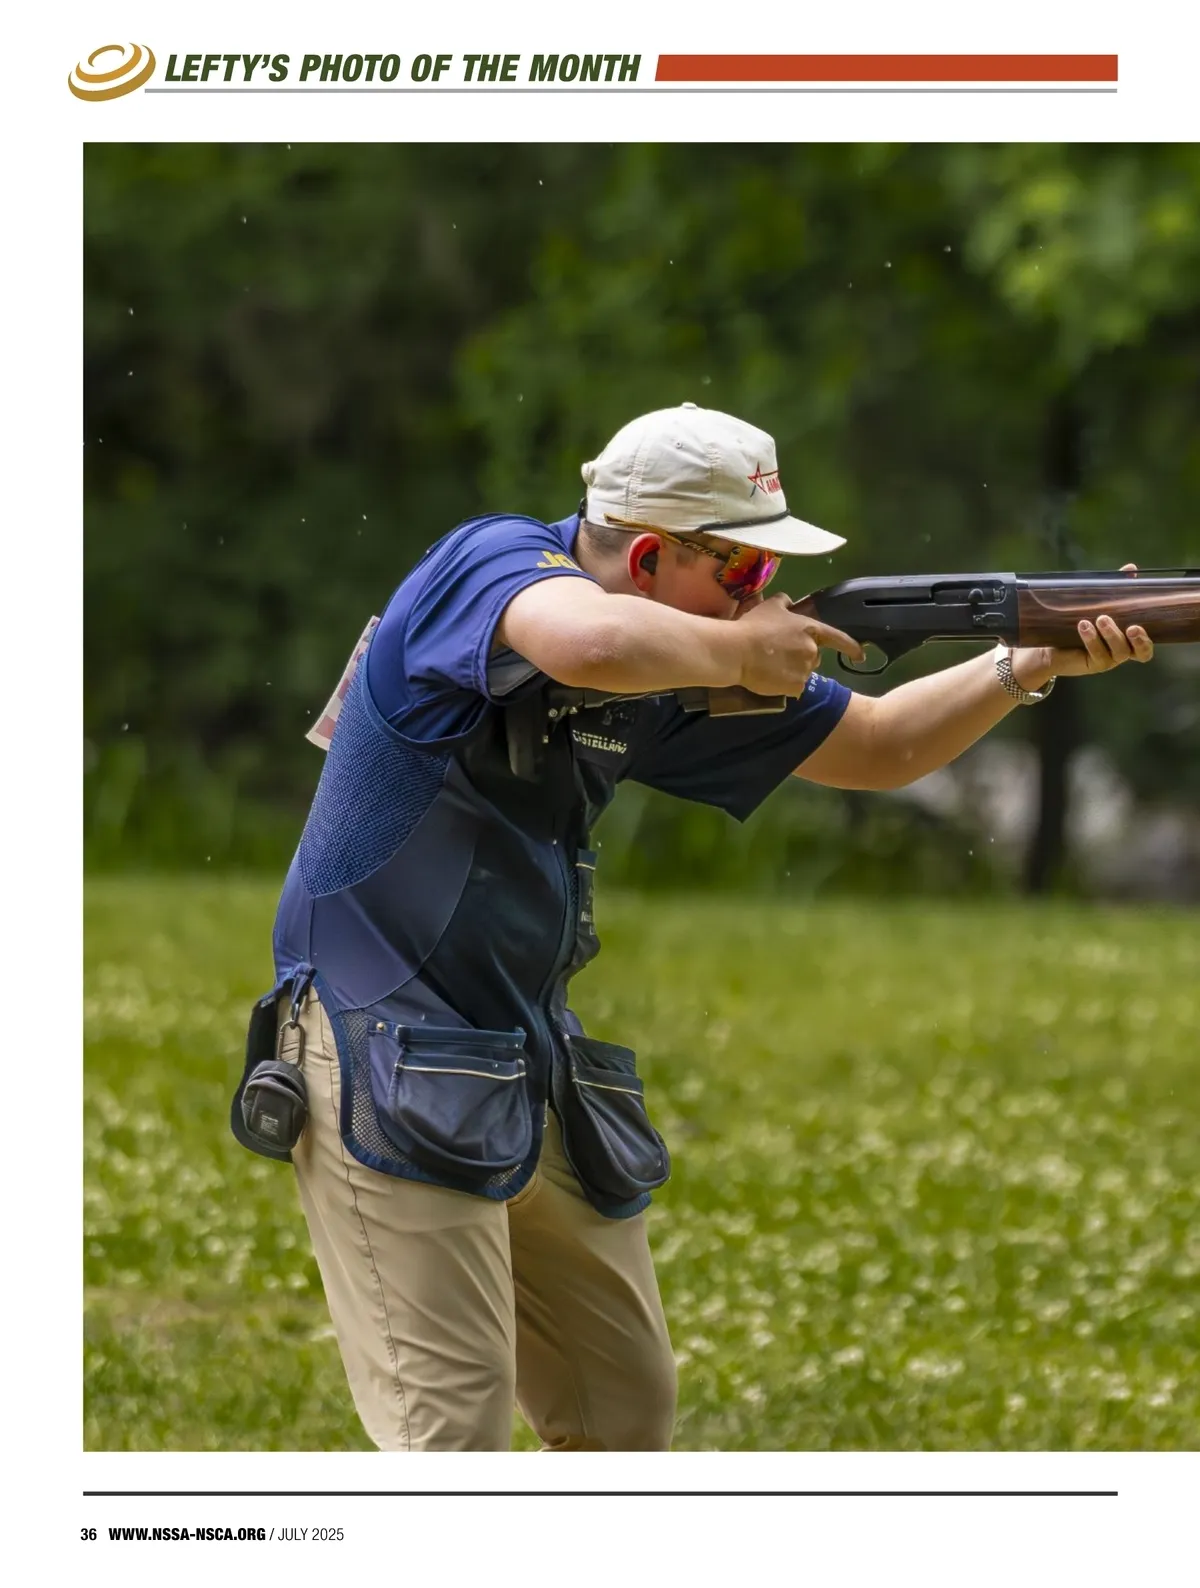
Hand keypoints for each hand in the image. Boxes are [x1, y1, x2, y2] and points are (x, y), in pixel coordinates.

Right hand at [734, 591, 865, 696]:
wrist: (737, 651)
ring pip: (803, 673)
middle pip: (814, 658)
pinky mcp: (796, 686)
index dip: (851, 647)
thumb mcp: (769, 606)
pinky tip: (770, 678)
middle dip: (801, 657)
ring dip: (792, 671)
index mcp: (810, 629)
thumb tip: (790, 602)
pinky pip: (794, 688)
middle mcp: (812, 650)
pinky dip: (785, 685)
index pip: (838, 638)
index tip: (860, 655)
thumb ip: (784, 601)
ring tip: (770, 666)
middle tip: (778, 655)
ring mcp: (805, 669)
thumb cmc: (753, 626)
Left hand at [1010, 563, 1155, 688]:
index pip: (1146, 647)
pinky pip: (1097, 653)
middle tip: (1131, 627)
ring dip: (1111, 634)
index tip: (1139, 626)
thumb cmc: (1081, 621)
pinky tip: (1084, 626)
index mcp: (1128, 640)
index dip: (1147, 640)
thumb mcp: (1099, 603)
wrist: (1052, 643)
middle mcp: (1121, 652)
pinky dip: (1092, 639)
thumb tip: (1131, 568)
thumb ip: (1117, 588)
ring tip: (1100, 618)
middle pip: (1138, 652)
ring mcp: (1107, 660)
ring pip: (1119, 652)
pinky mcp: (1092, 664)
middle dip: (1138, 640)